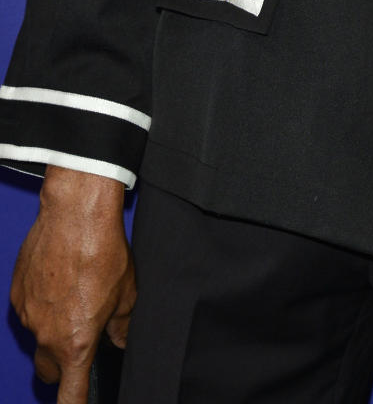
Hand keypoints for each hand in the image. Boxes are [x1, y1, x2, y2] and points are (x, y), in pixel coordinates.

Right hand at [10, 166, 135, 403]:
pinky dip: (41, 302)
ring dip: (52, 326)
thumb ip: (122, 325)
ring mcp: (27, 314)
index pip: (70, 394)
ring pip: (38, 336)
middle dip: (61, 363)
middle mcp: (46, 335)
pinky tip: (58, 278)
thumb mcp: (127, 292)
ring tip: (73, 292)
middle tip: (79, 337)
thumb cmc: (103, 250)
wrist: (75, 214)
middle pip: (48, 369)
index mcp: (76, 342)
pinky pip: (28, 309)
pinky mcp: (17, 293)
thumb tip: (120, 339)